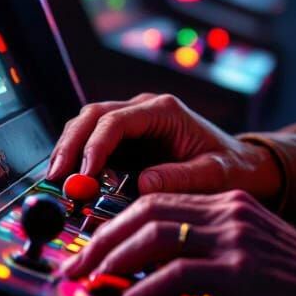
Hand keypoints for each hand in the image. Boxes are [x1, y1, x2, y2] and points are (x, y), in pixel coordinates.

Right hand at [46, 93, 282, 202]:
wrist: (240, 166)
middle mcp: (144, 111)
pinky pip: (92, 144)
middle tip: (56, 178)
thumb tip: (141, 184)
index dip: (94, 145)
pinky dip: (78, 160)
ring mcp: (132, 125)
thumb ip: (180, 178)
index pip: (116, 120)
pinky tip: (70, 183)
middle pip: (93, 116)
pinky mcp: (126, 143)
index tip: (83, 175)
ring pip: (86, 126)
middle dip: (70, 145)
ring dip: (68, 151)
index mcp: (165, 111)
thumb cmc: (230, 167)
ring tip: (57, 182)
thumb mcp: (213, 175)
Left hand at [59, 190, 295, 295]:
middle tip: (75, 268)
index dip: (114, 224)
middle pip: (147, 212)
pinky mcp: (239, 270)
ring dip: (114, 261)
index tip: (89, 251)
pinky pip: (178, 274)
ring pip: (156, 236)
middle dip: (102, 240)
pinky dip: (146, 290)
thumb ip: (208, 252)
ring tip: (91, 284)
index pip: (156, 200)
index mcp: (227, 203)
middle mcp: (228, 211)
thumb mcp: (249, 253)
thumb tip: (154, 274)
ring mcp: (234, 238)